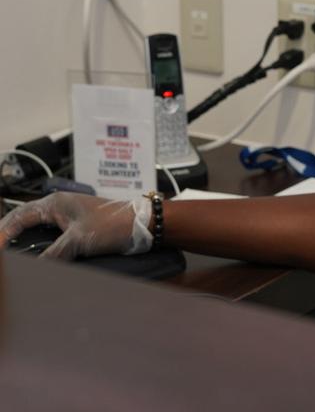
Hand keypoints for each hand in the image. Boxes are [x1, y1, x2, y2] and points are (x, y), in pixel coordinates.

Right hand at [0, 192, 148, 259]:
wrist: (144, 224)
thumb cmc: (115, 224)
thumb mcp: (79, 240)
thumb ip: (53, 253)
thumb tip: (34, 267)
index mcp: (55, 203)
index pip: (18, 216)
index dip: (3, 232)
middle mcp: (59, 207)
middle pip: (24, 220)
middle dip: (10, 234)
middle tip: (4, 250)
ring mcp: (69, 216)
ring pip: (37, 228)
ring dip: (25, 239)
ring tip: (15, 253)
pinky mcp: (79, 227)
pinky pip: (52, 235)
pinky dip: (41, 245)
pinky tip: (39, 256)